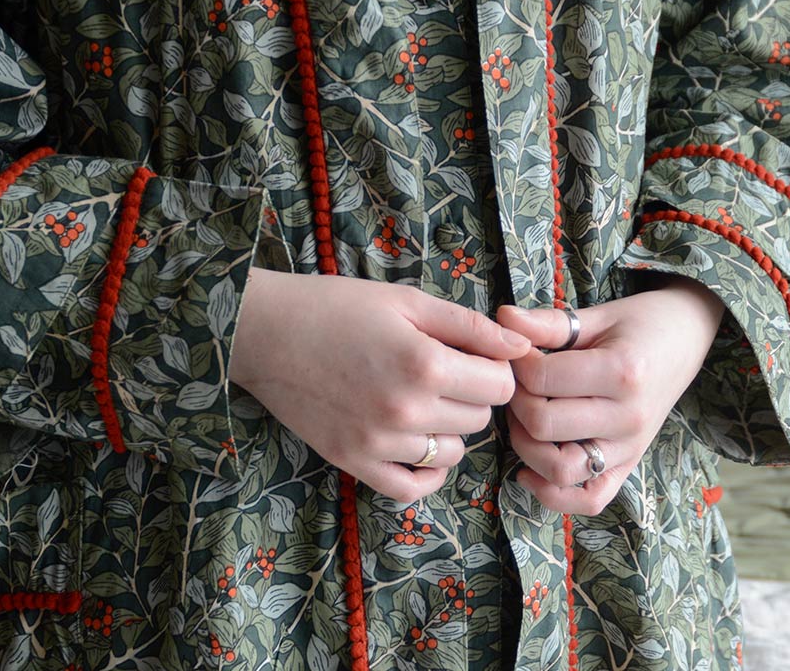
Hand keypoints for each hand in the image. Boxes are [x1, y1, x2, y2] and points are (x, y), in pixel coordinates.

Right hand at [229, 268, 531, 503]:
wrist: (266, 332)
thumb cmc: (337, 306)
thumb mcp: (408, 301)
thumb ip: (470, 327)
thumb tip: (523, 347)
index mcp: (425, 364)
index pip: (499, 387)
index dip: (493, 369)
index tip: (471, 356)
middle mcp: (406, 410)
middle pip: (478, 419)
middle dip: (471, 395)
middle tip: (441, 371)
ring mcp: (379, 442)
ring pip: (450, 452)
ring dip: (448, 428)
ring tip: (422, 399)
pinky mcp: (353, 462)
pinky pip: (411, 488)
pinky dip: (426, 473)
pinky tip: (420, 446)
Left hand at [496, 275, 725, 514]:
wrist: (686, 341)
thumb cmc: (640, 324)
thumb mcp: (597, 316)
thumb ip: (548, 323)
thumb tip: (503, 317)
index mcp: (621, 372)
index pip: (541, 380)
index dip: (517, 364)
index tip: (519, 352)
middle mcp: (627, 417)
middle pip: (543, 425)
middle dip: (516, 402)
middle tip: (519, 383)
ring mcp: (630, 448)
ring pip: (559, 470)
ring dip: (526, 447)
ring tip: (524, 418)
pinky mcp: (628, 467)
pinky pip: (589, 500)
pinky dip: (553, 495)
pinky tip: (530, 470)